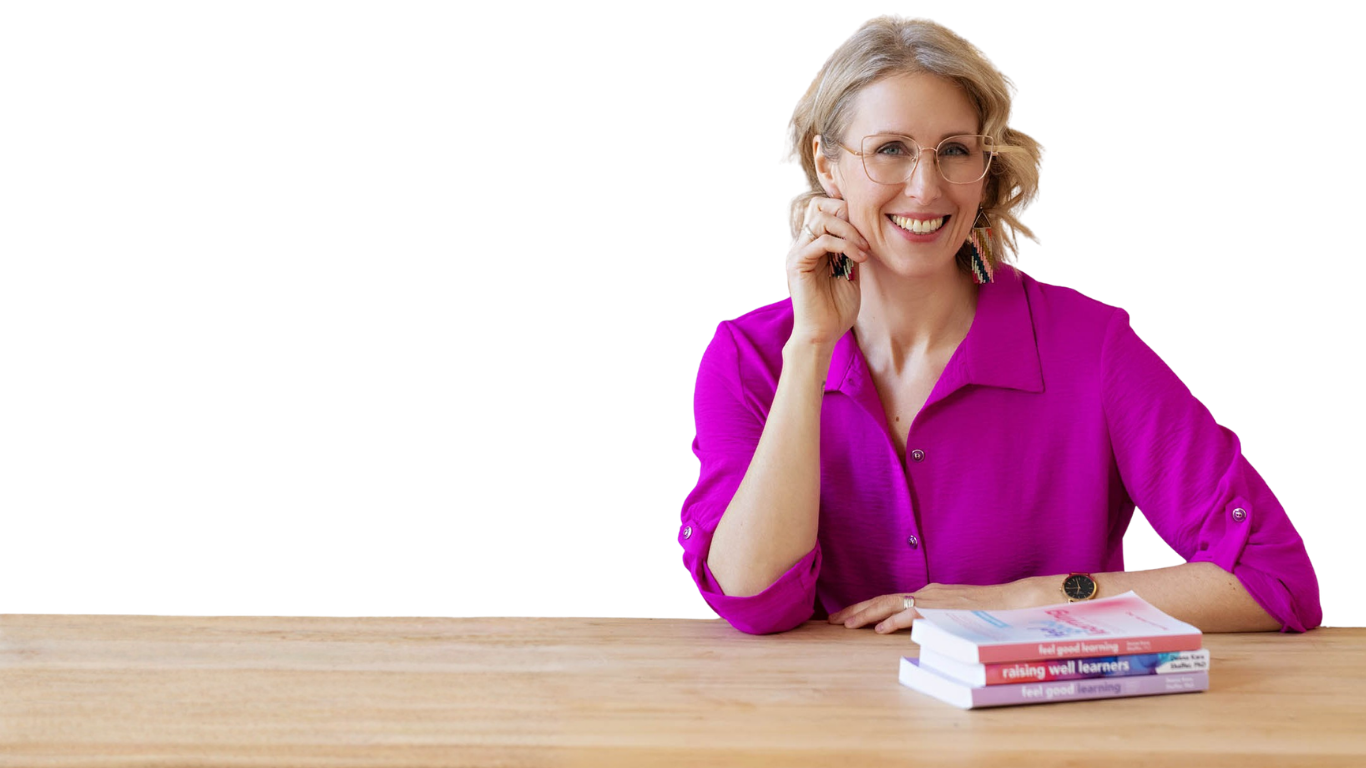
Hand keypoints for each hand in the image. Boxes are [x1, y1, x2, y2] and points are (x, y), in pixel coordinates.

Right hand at [785, 196, 871, 348]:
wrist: (823, 334)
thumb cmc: (837, 310)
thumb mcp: (851, 274)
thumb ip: (852, 251)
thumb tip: (863, 230)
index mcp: (815, 247)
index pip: (827, 213)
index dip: (848, 214)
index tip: (868, 235)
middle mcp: (804, 246)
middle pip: (823, 210)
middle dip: (850, 220)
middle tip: (867, 242)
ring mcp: (798, 253)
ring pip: (822, 221)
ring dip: (849, 232)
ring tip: (863, 250)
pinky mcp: (797, 263)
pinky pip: (822, 240)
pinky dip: (844, 245)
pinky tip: (858, 258)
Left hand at [827, 582, 1021, 633]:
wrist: (1016, 602)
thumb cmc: (990, 611)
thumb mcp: (956, 613)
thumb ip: (937, 618)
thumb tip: (918, 628)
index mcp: (928, 594)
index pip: (889, 599)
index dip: (865, 608)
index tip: (845, 616)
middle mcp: (927, 593)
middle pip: (883, 600)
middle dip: (856, 609)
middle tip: (832, 620)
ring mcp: (934, 600)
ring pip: (891, 604)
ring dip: (866, 614)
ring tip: (846, 624)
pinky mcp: (944, 611)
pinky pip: (913, 615)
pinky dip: (894, 621)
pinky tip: (878, 629)